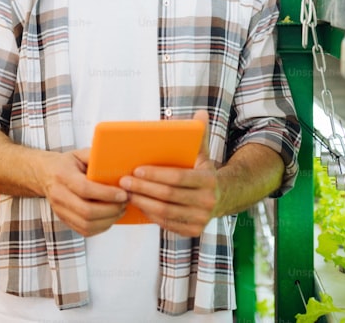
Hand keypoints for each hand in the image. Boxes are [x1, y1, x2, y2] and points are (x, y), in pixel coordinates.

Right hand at [40, 148, 129, 236]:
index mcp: (63, 175)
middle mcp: (59, 195)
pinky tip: (110, 217)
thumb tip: (118, 163)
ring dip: (108, 220)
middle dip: (110, 210)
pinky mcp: (64, 220)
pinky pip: (84, 231)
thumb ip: (96, 157)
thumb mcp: (79, 154)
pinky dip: (101, 227)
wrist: (44, 174)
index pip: (84, 189)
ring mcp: (60, 210)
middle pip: (86, 211)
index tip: (123, 193)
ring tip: (120, 210)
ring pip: (86, 225)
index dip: (106, 194)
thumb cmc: (66, 163)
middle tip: (124, 202)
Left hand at [118, 109, 218, 237]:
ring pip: (164, 211)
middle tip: (124, 181)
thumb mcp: (203, 154)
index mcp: (208, 181)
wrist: (221, 198)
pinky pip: (166, 223)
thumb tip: (201, 113)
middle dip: (143, 188)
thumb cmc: (202, 172)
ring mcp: (200, 219)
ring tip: (126, 192)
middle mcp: (207, 202)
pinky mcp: (192, 231)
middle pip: (168, 195)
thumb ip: (199, 134)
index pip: (178, 177)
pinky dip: (150, 214)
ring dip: (142, 202)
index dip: (156, 174)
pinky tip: (138, 204)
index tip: (137, 170)